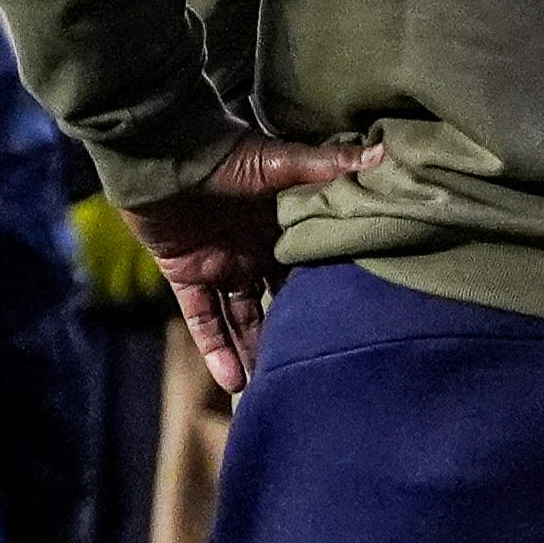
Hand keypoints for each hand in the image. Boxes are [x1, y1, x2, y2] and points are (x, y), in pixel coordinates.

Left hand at [125, 133, 384, 393]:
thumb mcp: (282, 162)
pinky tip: (234, 382)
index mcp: (279, 227)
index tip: (348, 327)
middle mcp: (253, 250)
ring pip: (241, 319)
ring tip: (273, 392)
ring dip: (254, 353)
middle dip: (289, 335)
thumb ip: (330, 165)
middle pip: (275, 302)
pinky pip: (203, 320)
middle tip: (312, 374)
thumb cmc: (225, 151)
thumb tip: (383, 156)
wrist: (160, 150)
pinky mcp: (186, 275)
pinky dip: (214, 350)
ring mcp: (218, 265)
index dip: (323, 296)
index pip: (306, 269)